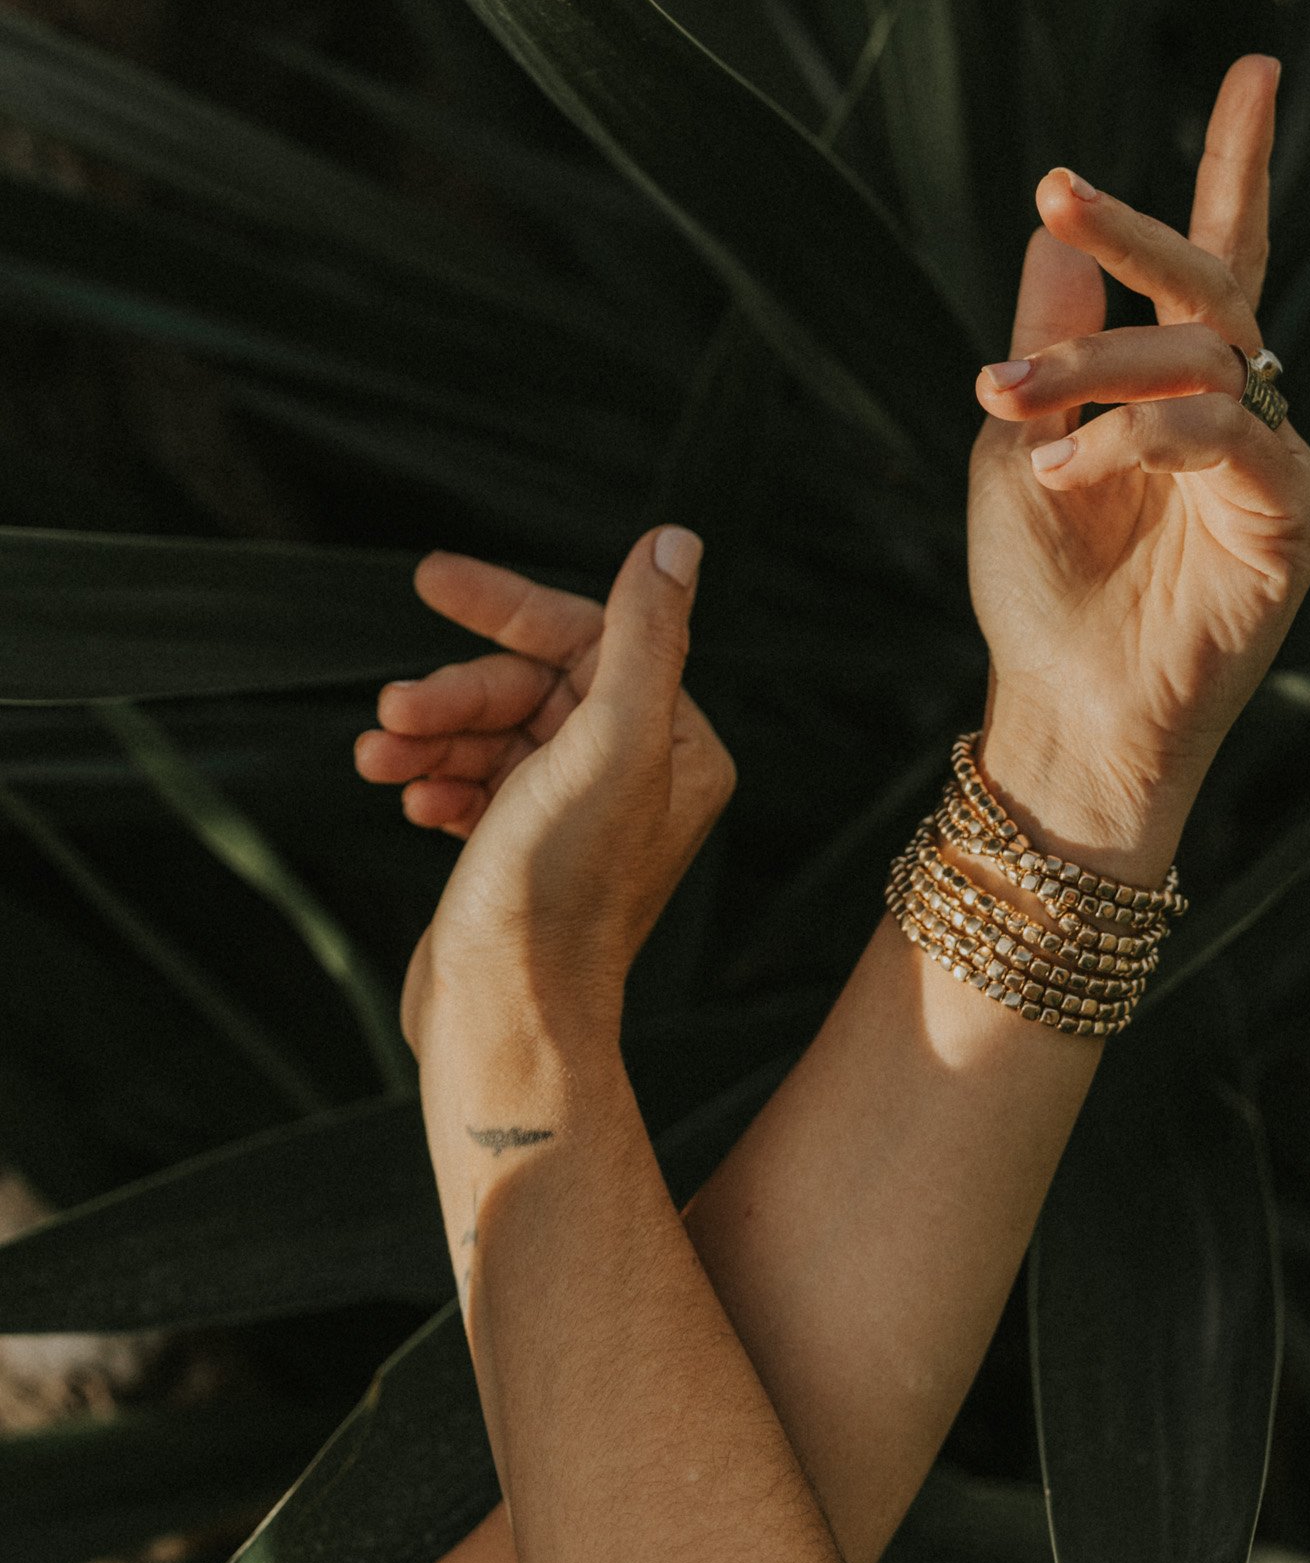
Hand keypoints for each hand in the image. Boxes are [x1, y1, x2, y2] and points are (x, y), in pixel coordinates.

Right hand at [354, 527, 734, 1076]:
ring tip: (378, 758)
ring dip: (431, 735)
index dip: (506, 607)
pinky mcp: (523, 853)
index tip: (430, 579)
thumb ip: (644, 637)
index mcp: (678, 747)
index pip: (589, 638)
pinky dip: (435, 780)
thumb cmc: (556, 891)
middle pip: (532, 686)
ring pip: (493, 734)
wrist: (503, 1020)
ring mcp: (578, 818)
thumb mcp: (608, 745)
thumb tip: (674, 541)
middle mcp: (639, 779)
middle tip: (392, 712)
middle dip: (457, 692)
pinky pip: (474, 784)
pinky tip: (408, 801)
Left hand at [968, 56, 1309, 877]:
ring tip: (1014, 405)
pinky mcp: (1294, 520)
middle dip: (1138, 231)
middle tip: (1065, 189)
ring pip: (1204, 359)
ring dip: (1098, 370)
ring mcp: (1275, 463)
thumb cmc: (1040, 589)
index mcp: (1178, 387)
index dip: (1239, 165)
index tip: (1257, 66)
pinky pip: (1223, 437)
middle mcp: (1240, 411)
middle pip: (1212, 286)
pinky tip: (1073, 472)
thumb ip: (1052, 340)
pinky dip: (1138, 440)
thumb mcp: (1021, 441)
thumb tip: (1058, 228)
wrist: (1061, 711)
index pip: (1219, 258)